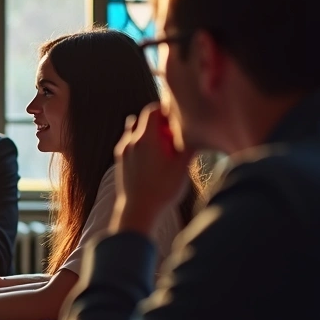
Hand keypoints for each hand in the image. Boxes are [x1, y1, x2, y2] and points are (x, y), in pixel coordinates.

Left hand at [112, 104, 194, 235]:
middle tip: (172, 135)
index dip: (166, 111)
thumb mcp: (183, 166)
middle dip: (158, 121)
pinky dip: (140, 142)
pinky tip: (153, 156)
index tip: (177, 122)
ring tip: (162, 146)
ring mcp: (123, 150)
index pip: (152, 110)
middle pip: (143, 118)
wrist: (138, 210)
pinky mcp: (120, 160)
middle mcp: (130, 140)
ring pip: (134, 129)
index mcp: (146, 138)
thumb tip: (199, 133)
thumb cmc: (163, 189)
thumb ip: (189, 145)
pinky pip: (129, 142)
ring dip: (148, 131)